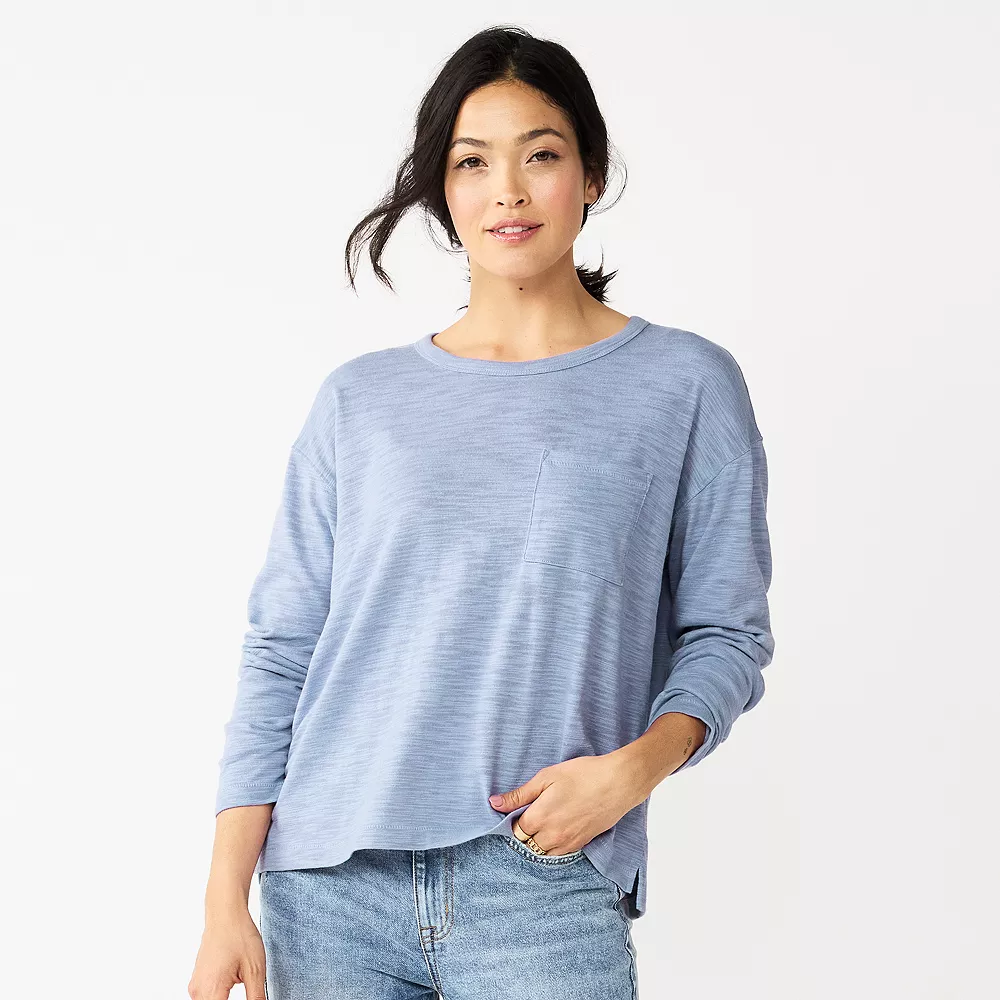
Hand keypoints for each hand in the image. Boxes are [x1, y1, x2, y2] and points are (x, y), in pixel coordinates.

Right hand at [188, 906, 266, 999]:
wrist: (225, 913)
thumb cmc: (239, 935)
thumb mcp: (255, 970)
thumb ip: (256, 998)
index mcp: (212, 991)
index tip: (250, 997)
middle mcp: (198, 992)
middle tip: (249, 991)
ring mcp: (196, 986)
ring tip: (240, 981)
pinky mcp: (197, 980)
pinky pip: (206, 996)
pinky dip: (218, 996)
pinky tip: (232, 983)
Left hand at [487, 751, 646, 854]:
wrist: (617, 783)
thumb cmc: (582, 774)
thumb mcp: (546, 777)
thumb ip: (519, 794)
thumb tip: (494, 803)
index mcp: (539, 817)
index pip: (515, 830)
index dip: (513, 820)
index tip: (518, 810)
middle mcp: (551, 836)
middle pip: (526, 845)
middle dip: (524, 834)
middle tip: (530, 816)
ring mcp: (567, 843)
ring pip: (542, 854)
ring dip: (537, 843)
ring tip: (543, 825)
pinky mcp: (581, 844)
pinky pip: (559, 855)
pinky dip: (552, 848)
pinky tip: (556, 832)